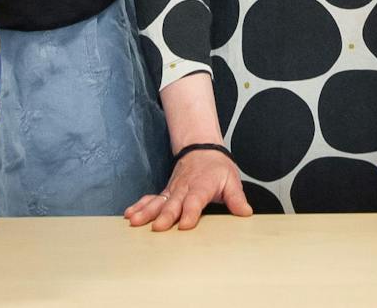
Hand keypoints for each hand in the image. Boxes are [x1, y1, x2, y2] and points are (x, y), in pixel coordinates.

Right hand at [125, 149, 251, 230]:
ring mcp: (173, 190)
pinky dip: (140, 205)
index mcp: (201, 185)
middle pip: (173, 203)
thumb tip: (245, 213)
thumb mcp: (232, 179)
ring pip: (158, 201)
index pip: (195, 200)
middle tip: (158, 228)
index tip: (184, 225)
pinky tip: (130, 214)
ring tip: (135, 221)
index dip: (190, 213)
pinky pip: (151, 199)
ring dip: (146, 211)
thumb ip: (237, 198)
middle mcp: (184, 188)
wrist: (201, 149)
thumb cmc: (217, 167)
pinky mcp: (166, 192)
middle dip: (165, 216)